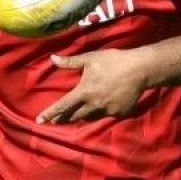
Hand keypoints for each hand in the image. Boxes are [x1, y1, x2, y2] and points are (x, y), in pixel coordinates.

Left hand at [36, 49, 152, 124]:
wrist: (140, 69)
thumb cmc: (113, 61)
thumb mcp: (90, 58)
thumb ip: (70, 62)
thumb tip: (52, 58)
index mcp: (84, 92)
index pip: (62, 106)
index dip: (50, 113)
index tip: (39, 121)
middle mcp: (94, 105)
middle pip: (74, 116)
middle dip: (64, 118)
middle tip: (57, 120)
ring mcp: (107, 111)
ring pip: (90, 117)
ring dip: (83, 115)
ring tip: (78, 112)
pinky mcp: (119, 113)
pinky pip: (107, 114)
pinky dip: (103, 110)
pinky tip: (104, 104)